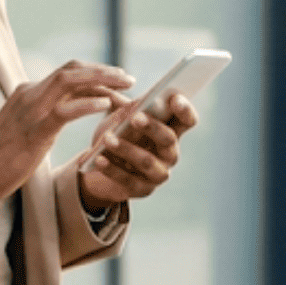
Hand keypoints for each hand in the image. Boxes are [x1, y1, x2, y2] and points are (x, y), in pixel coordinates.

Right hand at [0, 61, 133, 210]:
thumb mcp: (22, 128)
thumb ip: (41, 115)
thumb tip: (64, 112)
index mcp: (27, 92)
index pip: (67, 73)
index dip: (96, 74)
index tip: (117, 83)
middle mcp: (29, 94)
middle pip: (72, 69)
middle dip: (104, 71)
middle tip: (129, 80)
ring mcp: (30, 110)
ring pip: (70, 81)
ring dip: (102, 81)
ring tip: (125, 89)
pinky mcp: (34, 130)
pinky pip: (65, 110)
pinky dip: (88, 104)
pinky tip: (105, 106)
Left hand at [79, 94, 198, 207]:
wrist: (98, 167)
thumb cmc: (116, 135)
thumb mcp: (121, 118)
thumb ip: (130, 108)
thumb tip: (134, 95)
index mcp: (170, 131)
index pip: (187, 120)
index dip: (184, 110)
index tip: (174, 98)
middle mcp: (170, 154)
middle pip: (169, 139)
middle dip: (152, 127)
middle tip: (135, 117)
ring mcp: (158, 173)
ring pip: (147, 160)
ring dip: (126, 149)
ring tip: (107, 138)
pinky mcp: (142, 189)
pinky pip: (127, 179)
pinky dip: (112, 168)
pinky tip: (99, 159)